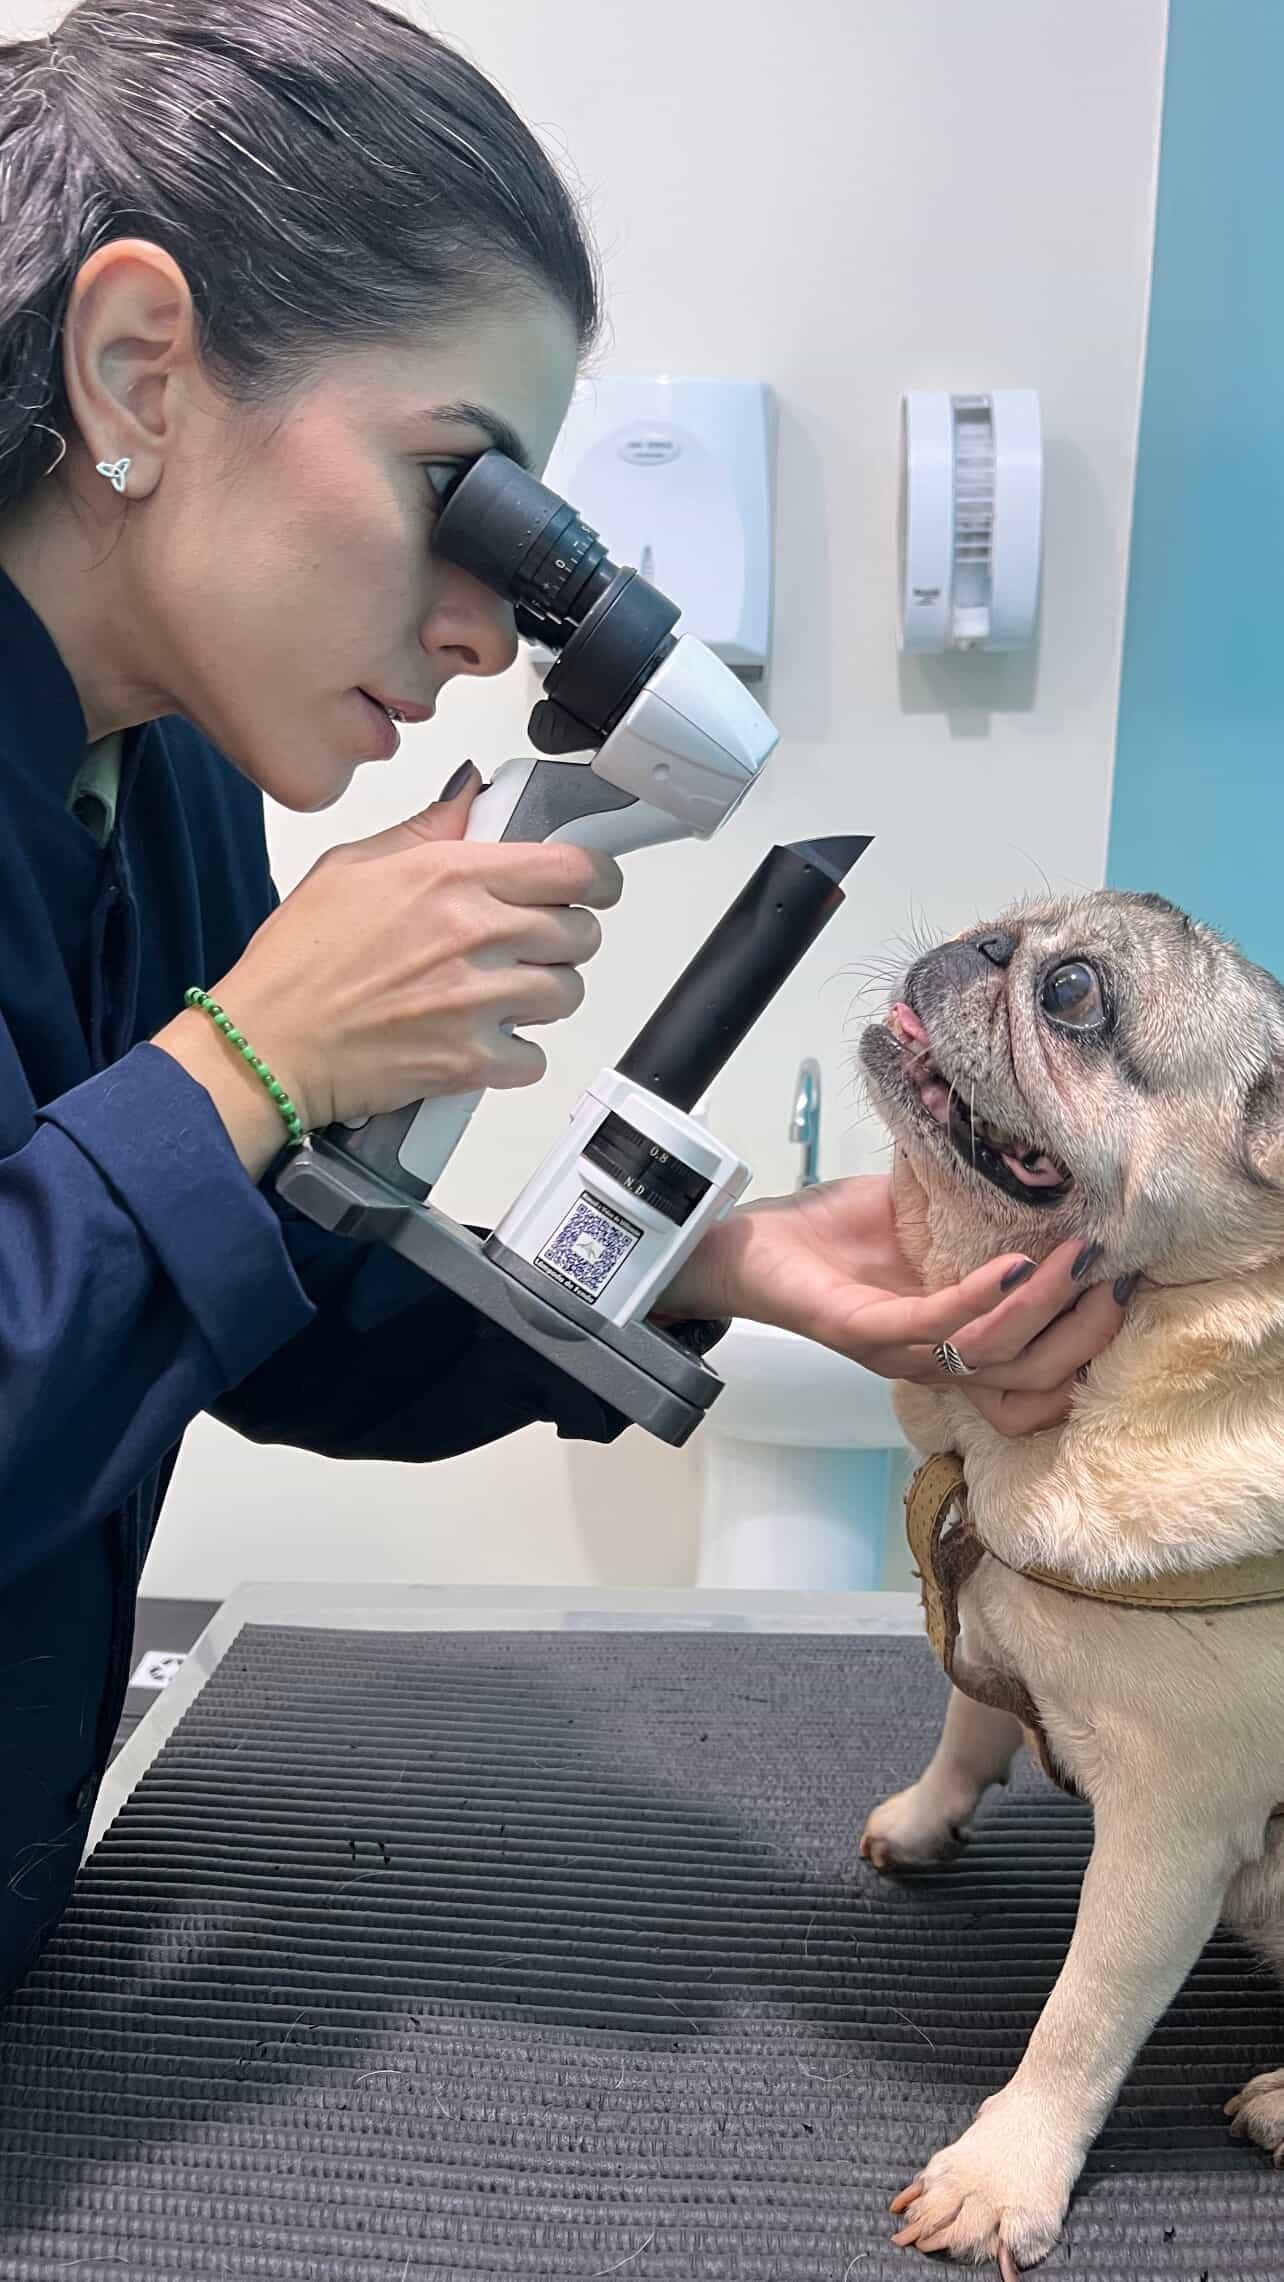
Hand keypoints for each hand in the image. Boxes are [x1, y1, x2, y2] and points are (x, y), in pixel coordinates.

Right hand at [157, 764, 621, 1149]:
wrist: (265, 1045)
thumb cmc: (297, 961)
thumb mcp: (352, 866)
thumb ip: (426, 830)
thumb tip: (470, 797)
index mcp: (449, 876)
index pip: (572, 868)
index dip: (596, 879)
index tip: (592, 887)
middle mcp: (473, 933)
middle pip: (581, 934)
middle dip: (566, 939)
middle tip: (535, 946)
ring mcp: (476, 1001)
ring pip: (566, 995)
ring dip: (544, 996)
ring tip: (504, 995)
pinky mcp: (470, 1062)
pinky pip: (534, 1059)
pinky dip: (516, 1057)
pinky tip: (482, 1041)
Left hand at [658, 1176, 1128, 1437]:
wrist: (745, 1244)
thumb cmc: (829, 1232)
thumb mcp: (917, 1214)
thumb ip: (972, 1202)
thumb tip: (1031, 1149)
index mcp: (951, 1339)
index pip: (1034, 1379)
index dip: (1085, 1350)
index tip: (1126, 1294)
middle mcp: (931, 1359)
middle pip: (1030, 1377)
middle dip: (1085, 1332)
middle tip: (1119, 1277)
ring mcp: (898, 1352)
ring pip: (992, 1353)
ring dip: (1044, 1307)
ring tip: (1078, 1259)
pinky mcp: (862, 1332)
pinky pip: (936, 1324)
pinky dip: (980, 1297)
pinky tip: (1014, 1266)